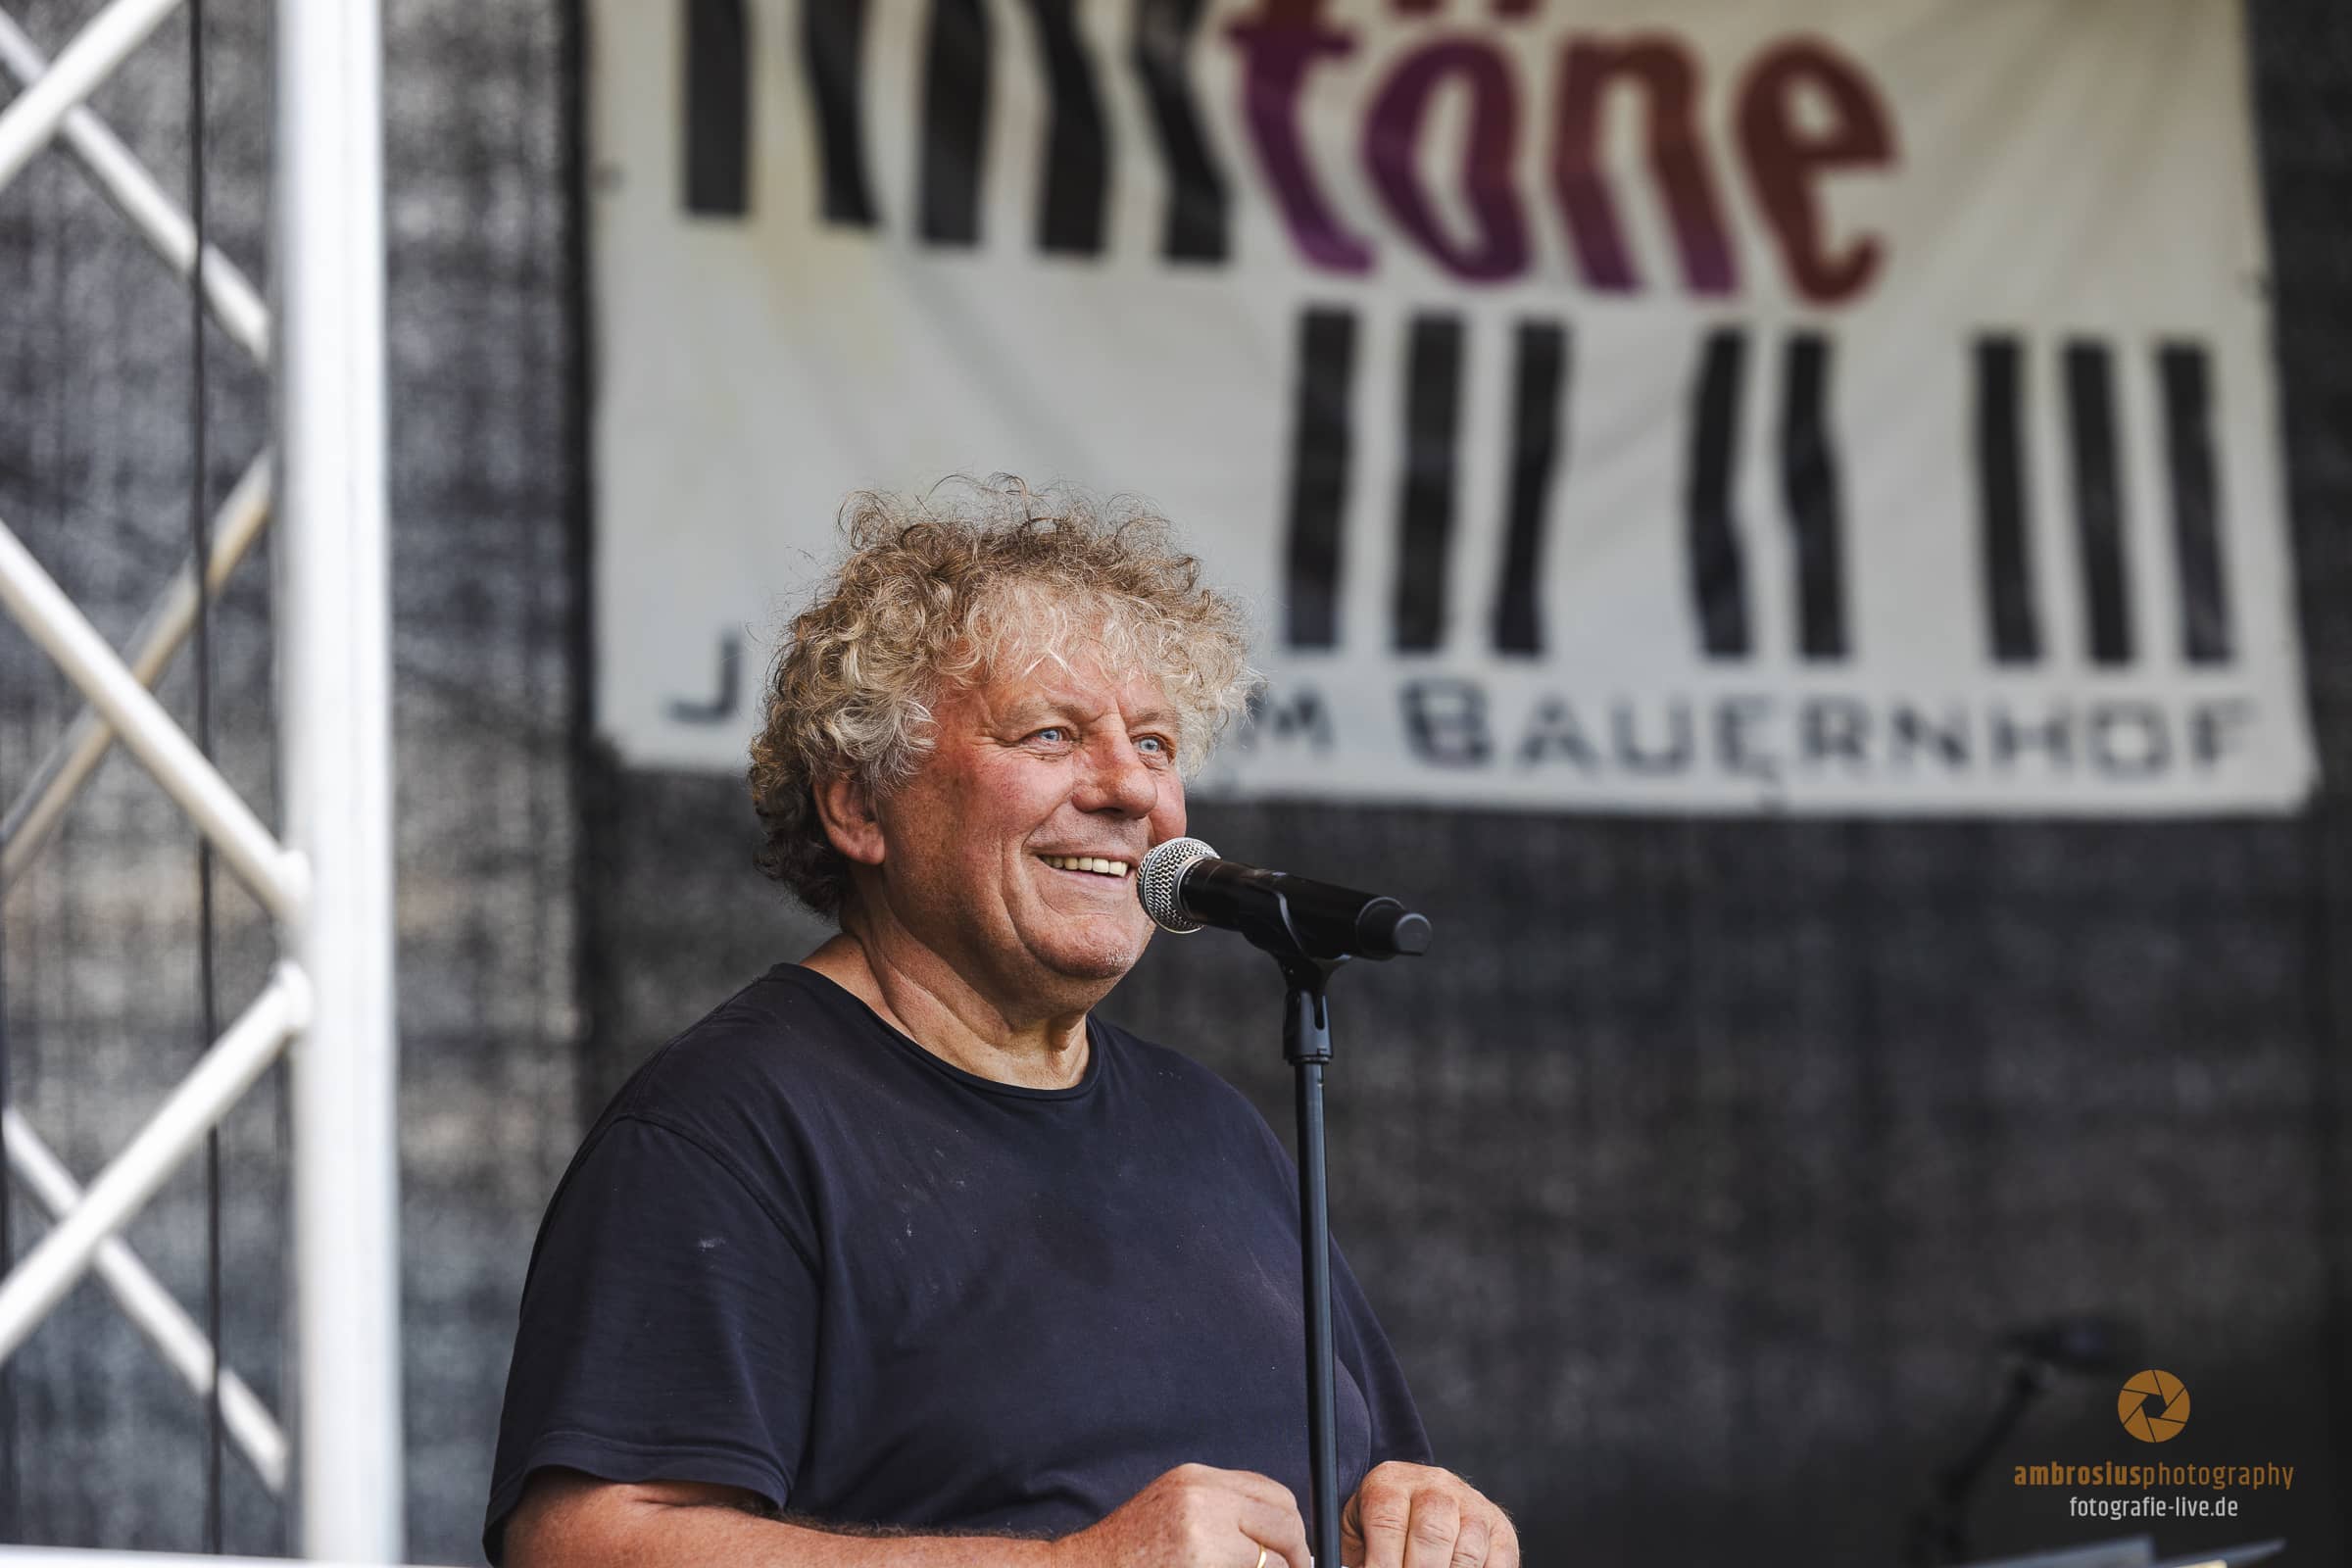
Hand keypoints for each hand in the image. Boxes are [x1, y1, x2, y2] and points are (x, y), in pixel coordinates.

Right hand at [1056, 1463, 1311, 1567]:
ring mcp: (1204, 1535)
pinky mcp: (1202, 1565)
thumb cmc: (1128, 1552)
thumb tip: (1278, 1530)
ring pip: (1273, 1559)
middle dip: (1297, 1555)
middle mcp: (1204, 1498)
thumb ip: (1219, 1509)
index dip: (1292, 1525)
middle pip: (1284, 1523)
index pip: (1273, 1494)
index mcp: (1198, 1479)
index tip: (1295, 1551)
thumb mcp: (1173, 1509)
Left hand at [1340, 1461, 1518, 1567]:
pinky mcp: (1500, 1527)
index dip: (1383, 1562)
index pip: (1386, 1521)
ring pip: (1466, 1549)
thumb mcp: (1360, 1537)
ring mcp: (1471, 1503)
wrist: (1419, 1508)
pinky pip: (1496, 1561)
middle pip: (1431, 1532)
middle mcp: (1435, 1484)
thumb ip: (1359, 1558)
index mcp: (1390, 1482)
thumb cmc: (1381, 1534)